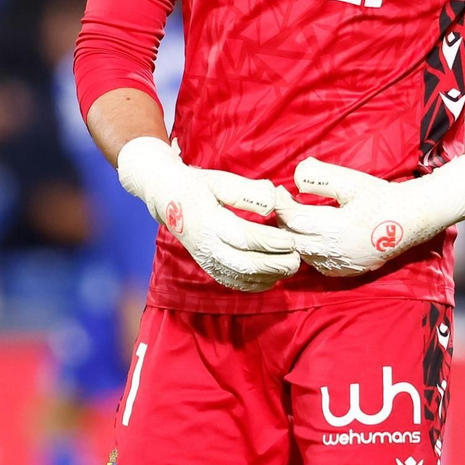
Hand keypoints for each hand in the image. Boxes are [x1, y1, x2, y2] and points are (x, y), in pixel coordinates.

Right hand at [117, 137, 298, 292]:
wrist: (167, 199)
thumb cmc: (198, 186)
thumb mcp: (220, 180)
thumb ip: (246, 191)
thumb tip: (273, 200)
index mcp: (209, 222)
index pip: (245, 237)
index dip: (270, 242)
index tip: (291, 240)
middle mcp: (206, 245)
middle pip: (244, 263)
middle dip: (274, 264)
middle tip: (297, 259)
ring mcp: (205, 259)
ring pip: (240, 277)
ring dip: (268, 276)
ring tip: (290, 267)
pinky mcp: (208, 266)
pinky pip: (232, 282)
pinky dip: (253, 284)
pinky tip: (272, 279)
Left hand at [274, 154, 464, 276]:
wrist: (412, 218)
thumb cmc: (381, 196)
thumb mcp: (351, 182)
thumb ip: (321, 178)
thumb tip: (296, 176)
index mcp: (337, 228)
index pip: (295, 219)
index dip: (281, 205)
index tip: (276, 191)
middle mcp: (337, 251)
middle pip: (294, 240)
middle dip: (284, 222)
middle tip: (282, 204)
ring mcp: (343, 265)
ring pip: (304, 255)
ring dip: (296, 237)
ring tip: (295, 218)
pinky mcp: (348, 271)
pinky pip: (318, 265)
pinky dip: (309, 251)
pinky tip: (312, 237)